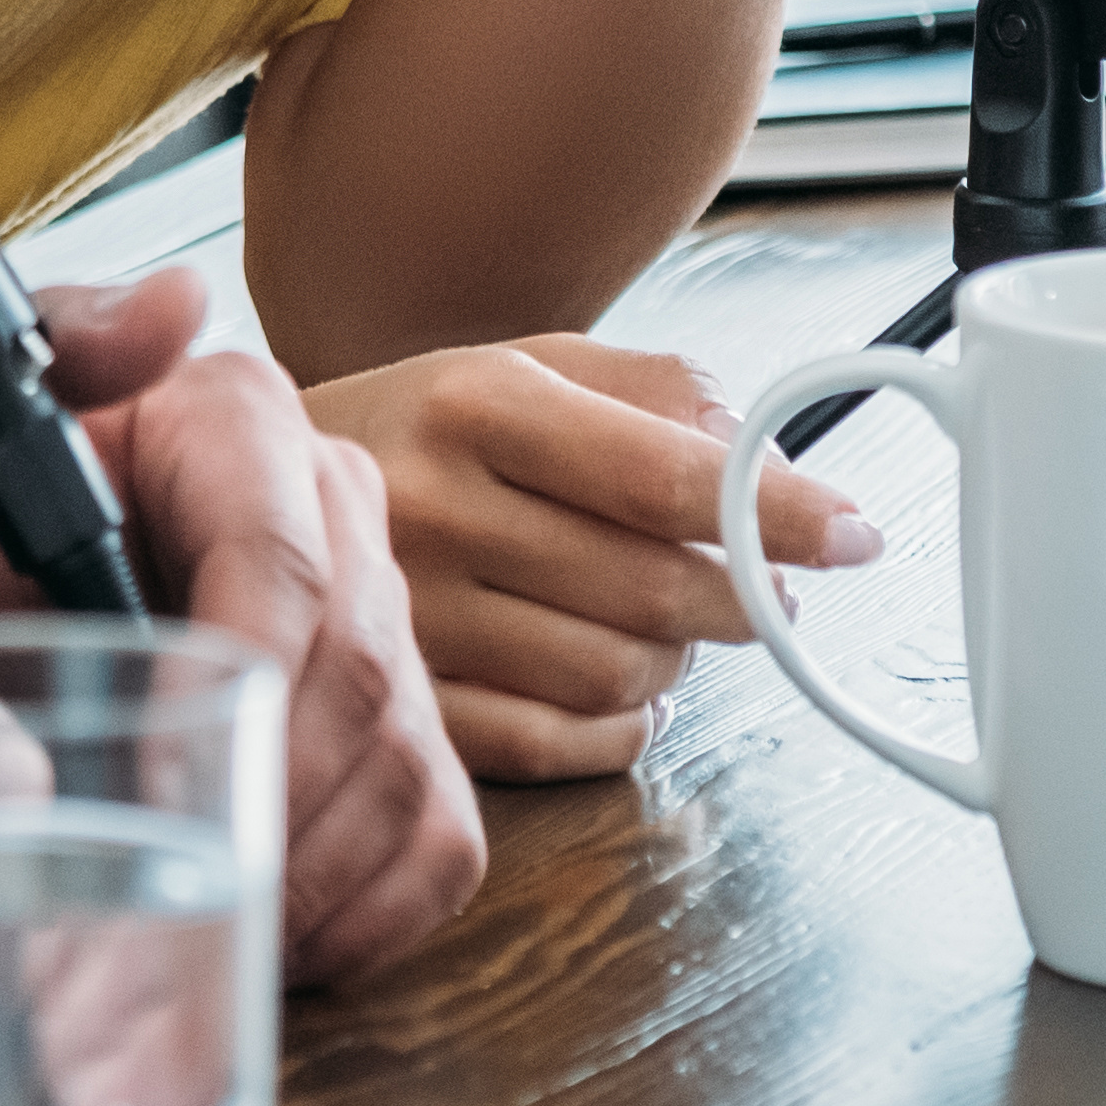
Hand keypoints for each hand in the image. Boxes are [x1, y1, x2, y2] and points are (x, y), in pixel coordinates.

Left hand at [0, 273, 486, 979]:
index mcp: (239, 422)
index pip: (288, 561)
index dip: (232, 681)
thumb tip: (172, 306)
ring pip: (406, 769)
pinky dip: (358, 915)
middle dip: (264, 799)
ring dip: (304, 874)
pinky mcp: (408, 740)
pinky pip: (434, 843)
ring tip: (193, 921)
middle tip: (161, 883)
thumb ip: (34, 361)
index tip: (151, 778)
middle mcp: (336, 510)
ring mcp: (387, 626)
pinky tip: (264, 933)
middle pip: (358, 675)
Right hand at [307, 337, 869, 779]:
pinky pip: (561, 743)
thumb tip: (755, 450)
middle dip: (741, 598)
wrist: (249, 486)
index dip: (777, 511)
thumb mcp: (525, 363)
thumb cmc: (420, 427)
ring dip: (674, 660)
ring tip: (656, 621)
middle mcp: (437, 507)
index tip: (855, 534)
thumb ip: (650, 389)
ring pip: (616, 674)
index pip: (664, 475)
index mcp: (477, 404)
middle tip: (769, 590)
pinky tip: (613, 682)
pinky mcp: (408, 701)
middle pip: (653, 590)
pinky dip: (619, 725)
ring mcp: (415, 615)